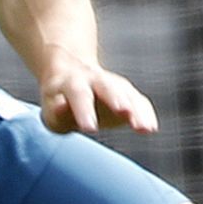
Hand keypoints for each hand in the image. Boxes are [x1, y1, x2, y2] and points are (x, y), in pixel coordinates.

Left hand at [40, 54, 154, 135]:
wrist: (72, 74)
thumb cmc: (58, 101)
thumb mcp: (52, 109)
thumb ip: (57, 112)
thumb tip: (60, 108)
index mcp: (72, 83)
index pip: (79, 95)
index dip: (84, 111)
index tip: (90, 129)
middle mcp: (95, 79)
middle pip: (108, 87)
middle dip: (117, 99)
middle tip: (125, 112)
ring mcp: (114, 84)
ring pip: (127, 94)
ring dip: (137, 110)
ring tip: (144, 128)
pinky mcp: (128, 93)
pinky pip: (139, 102)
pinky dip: (145, 114)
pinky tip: (151, 128)